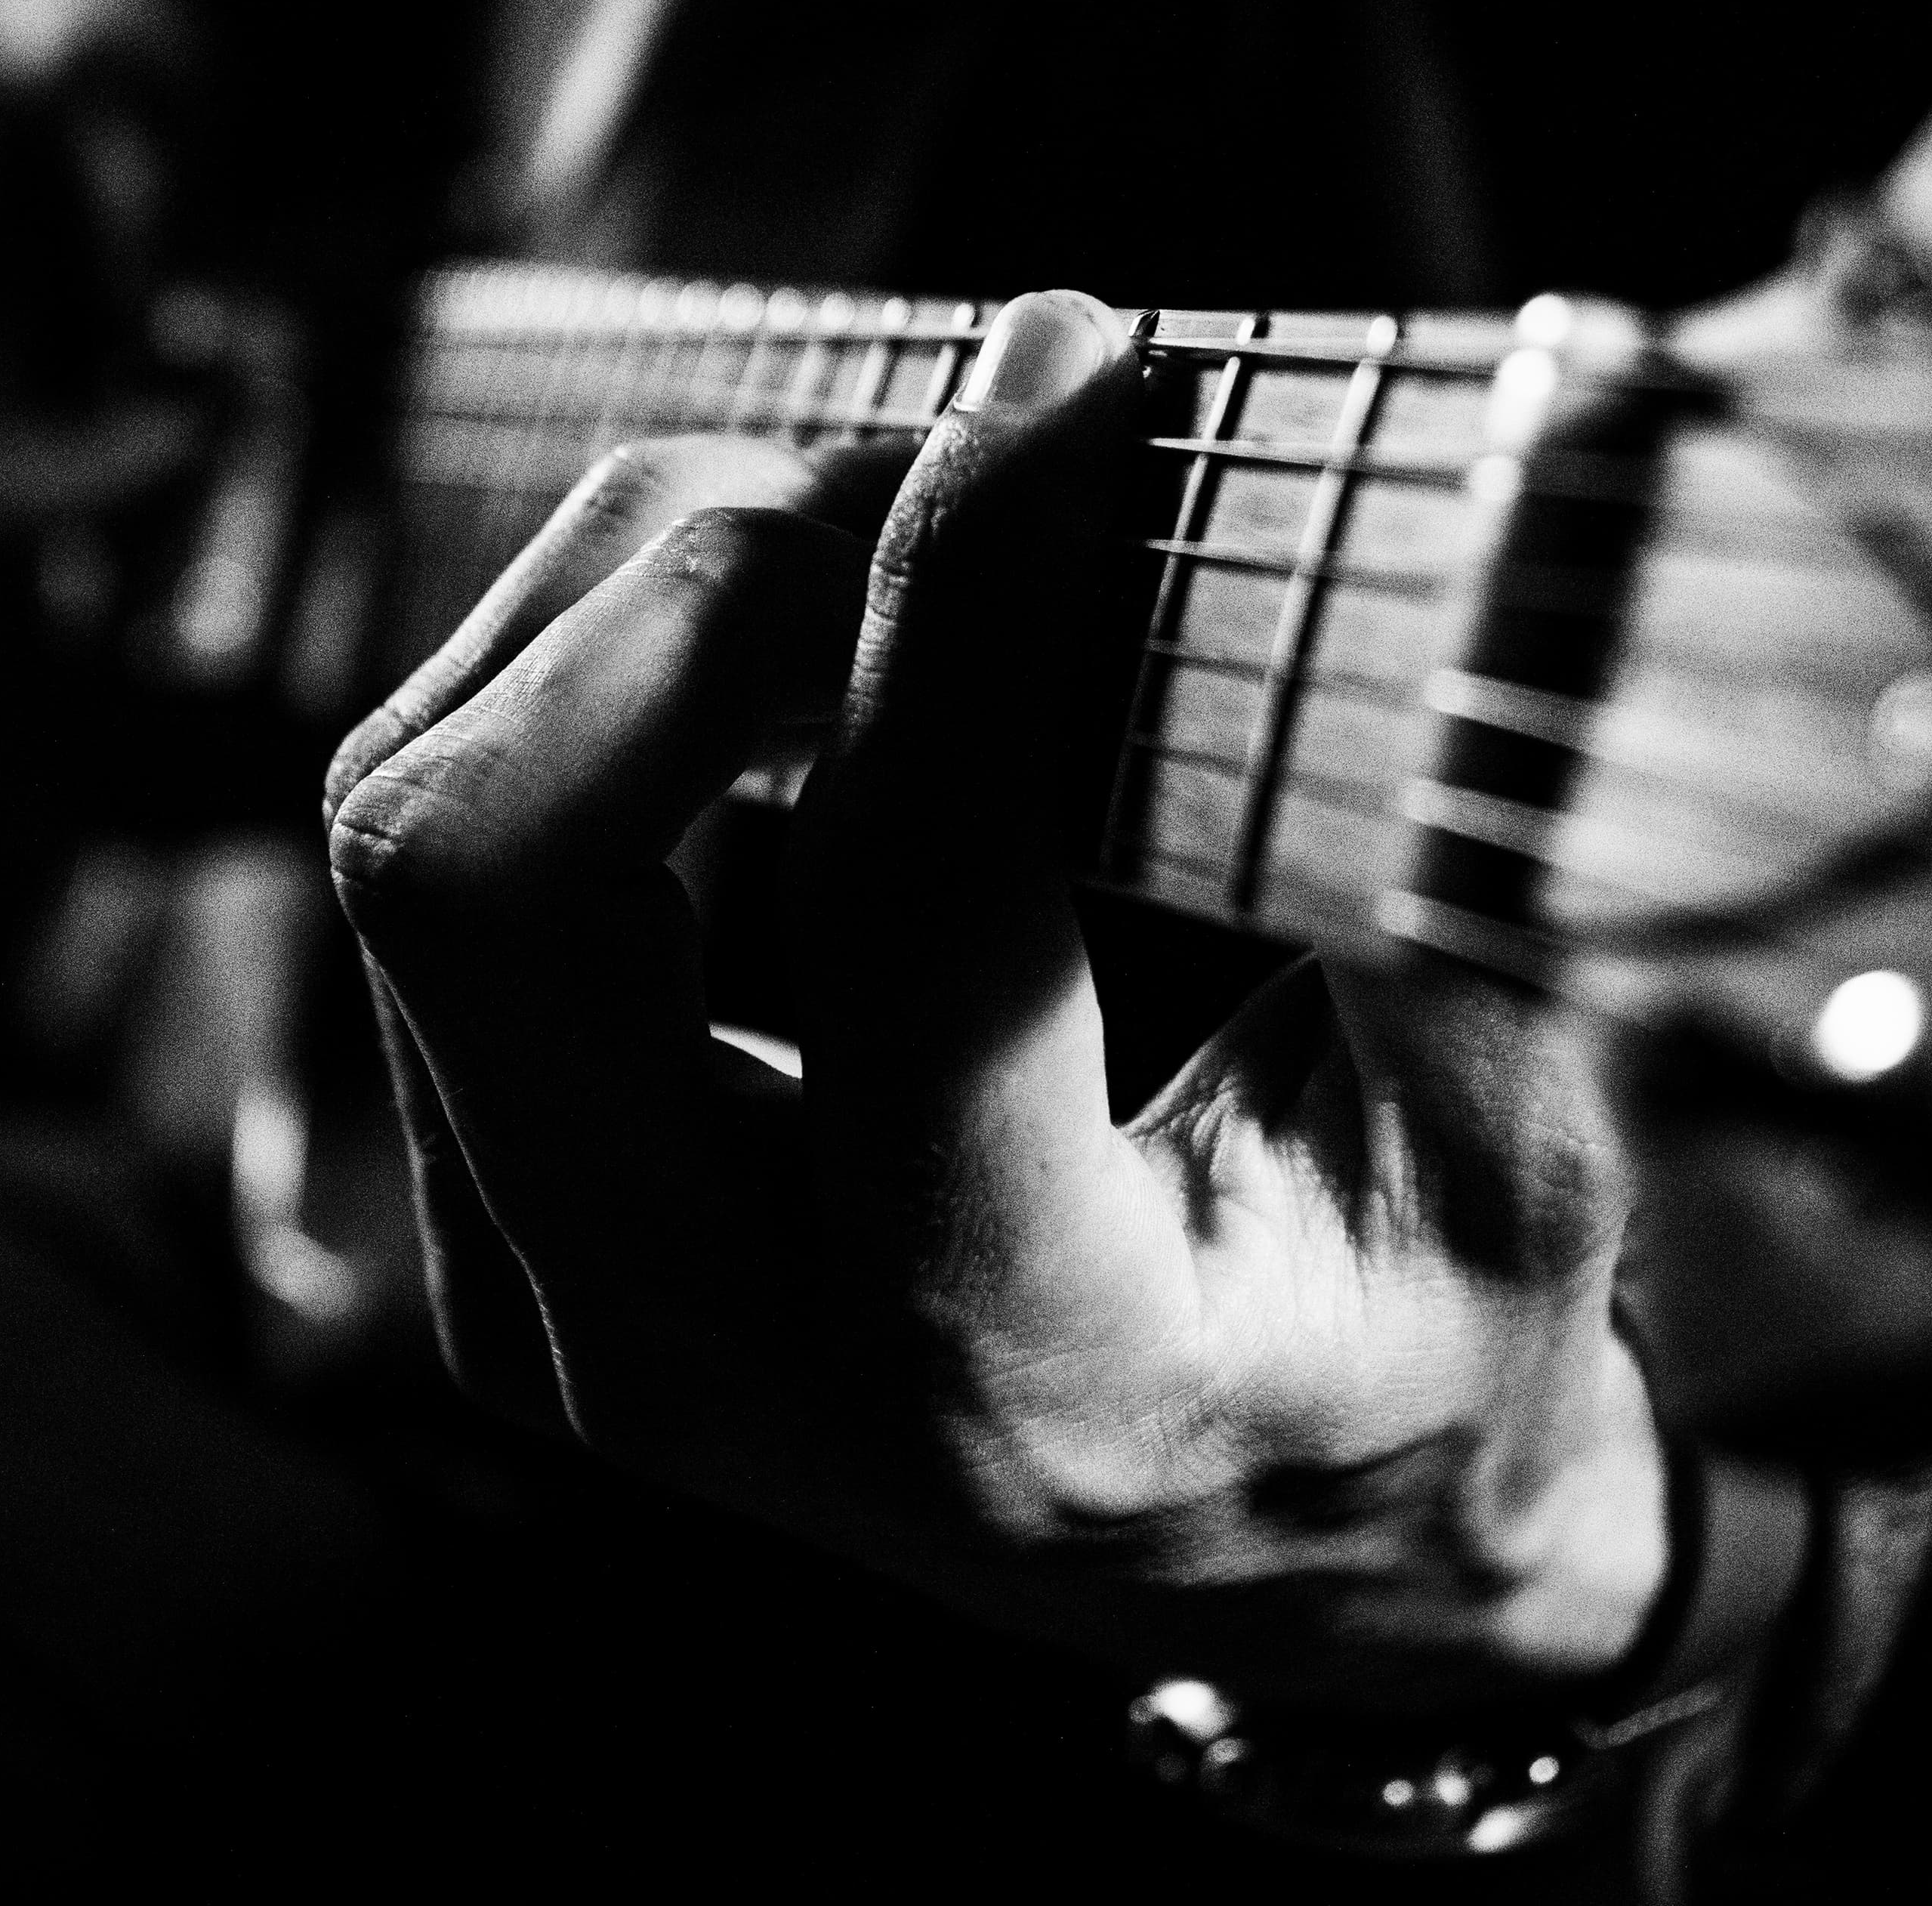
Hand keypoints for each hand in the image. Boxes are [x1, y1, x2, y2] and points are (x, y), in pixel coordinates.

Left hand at [327, 291, 1668, 1708]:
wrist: (1265, 1556)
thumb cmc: (1416, 1360)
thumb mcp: (1514, 1156)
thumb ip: (1435, 877)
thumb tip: (1390, 539)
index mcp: (1007, 1374)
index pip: (902, 918)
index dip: (974, 599)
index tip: (1071, 376)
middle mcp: (697, 1362)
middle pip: (484, 880)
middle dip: (708, 585)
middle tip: (951, 461)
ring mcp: (549, 1285)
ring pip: (417, 825)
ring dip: (636, 598)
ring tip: (887, 520)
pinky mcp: (496, 1195)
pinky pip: (437, 846)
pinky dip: (590, 671)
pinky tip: (799, 633)